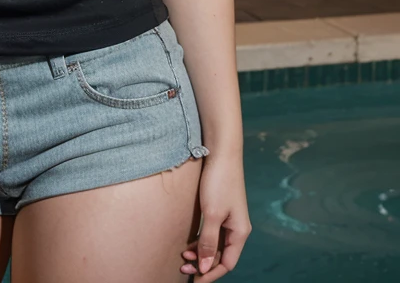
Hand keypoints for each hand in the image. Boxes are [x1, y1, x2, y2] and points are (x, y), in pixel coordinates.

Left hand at [180, 154, 251, 279]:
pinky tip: (189, 242)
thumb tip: (205, 267)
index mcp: (239, 232)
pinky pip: (212, 233)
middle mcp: (236, 228)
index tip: (194, 281)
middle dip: (203, 265)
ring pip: (215, 244)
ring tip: (183, 256)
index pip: (227, 263)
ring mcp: (229, 219)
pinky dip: (201, 240)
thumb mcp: (212, 214)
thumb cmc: (219, 182)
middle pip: (221, 256)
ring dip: (201, 253)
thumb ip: (208, 241)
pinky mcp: (220, 210)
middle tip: (183, 268)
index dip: (211, 274)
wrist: (221, 153)